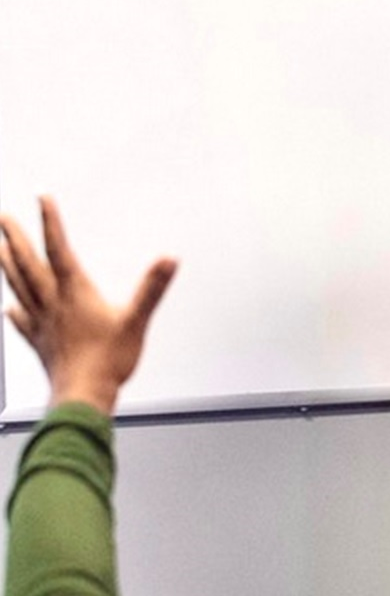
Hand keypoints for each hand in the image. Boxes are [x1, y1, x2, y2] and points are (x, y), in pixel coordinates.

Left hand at [0, 197, 176, 413]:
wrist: (83, 396)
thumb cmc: (107, 362)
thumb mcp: (136, 321)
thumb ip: (151, 289)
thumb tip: (168, 260)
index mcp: (74, 293)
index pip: (59, 249)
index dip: (50, 222)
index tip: (42, 198)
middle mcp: (52, 304)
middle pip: (27, 264)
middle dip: (13, 238)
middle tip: (1, 217)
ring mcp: (42, 324)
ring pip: (19, 287)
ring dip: (6, 265)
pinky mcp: (40, 344)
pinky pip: (22, 322)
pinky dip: (14, 311)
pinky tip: (8, 308)